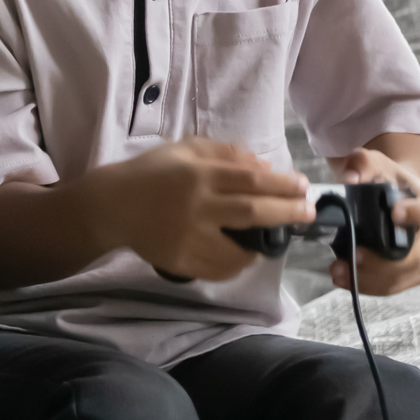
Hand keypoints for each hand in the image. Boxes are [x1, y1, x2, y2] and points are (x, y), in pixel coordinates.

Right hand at [103, 139, 313, 283]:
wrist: (111, 206)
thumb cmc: (151, 173)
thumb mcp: (184, 150)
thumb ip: (224, 154)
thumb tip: (265, 168)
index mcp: (198, 174)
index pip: (251, 179)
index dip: (283, 184)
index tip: (303, 187)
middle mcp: (196, 205)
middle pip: (253, 211)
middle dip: (287, 212)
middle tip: (309, 213)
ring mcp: (188, 237)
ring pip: (239, 249)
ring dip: (262, 246)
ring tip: (270, 239)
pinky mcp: (180, 261)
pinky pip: (220, 269)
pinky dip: (236, 265)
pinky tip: (240, 256)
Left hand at [329, 147, 419, 295]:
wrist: (394, 195)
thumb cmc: (385, 177)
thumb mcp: (372, 162)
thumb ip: (361, 163)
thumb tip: (351, 180)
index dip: (416, 213)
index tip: (394, 214)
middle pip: (417, 254)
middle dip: (384, 261)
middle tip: (353, 256)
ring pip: (403, 276)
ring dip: (370, 279)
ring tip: (339, 271)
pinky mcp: (413, 273)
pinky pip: (394, 286)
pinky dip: (369, 286)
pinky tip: (345, 281)